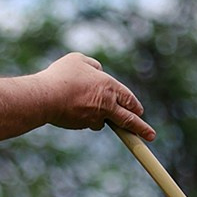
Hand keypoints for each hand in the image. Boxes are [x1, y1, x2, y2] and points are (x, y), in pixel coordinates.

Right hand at [38, 53, 154, 139]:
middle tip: (151, 136)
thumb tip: (99, 71)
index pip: (128, 98)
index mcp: (109, 87)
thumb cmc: (61, 76)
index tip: (140, 111)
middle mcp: (106, 104)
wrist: (45, 97)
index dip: (134, 105)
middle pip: (128, 120)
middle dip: (141, 129)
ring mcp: (95, 117)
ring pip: (103, 121)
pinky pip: (86, 122)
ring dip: (100, 117)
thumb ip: (93, 65)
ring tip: (88, 108)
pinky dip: (83, 117)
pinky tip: (70, 107)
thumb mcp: (79, 60)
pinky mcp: (82, 125)